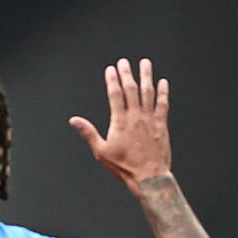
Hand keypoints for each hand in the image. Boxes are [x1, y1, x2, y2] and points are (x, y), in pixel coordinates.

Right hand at [69, 57, 170, 195]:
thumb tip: (74, 120)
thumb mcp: (101, 151)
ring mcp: (150, 119)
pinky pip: (163, 104)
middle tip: (124, 62)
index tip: (111, 69)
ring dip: (146, 76)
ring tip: (145, 63)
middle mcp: (136, 116)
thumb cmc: (123, 166)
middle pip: (131, 89)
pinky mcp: (161, 124)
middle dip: (127, 74)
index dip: (112, 80)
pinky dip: (163, 92)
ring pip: (149, 92)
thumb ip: (88, 133)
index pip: (115, 95)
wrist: (148, 176)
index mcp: (120, 121)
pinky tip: (163, 83)